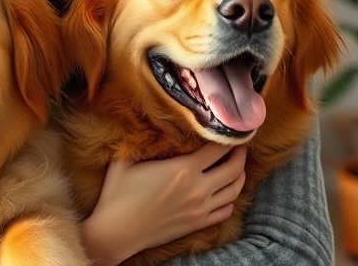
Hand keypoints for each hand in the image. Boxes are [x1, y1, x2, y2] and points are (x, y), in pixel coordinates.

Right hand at [80, 144, 246, 264]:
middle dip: (240, 154)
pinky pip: (226, 211)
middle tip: (239, 145)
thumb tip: (148, 125)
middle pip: (234, 168)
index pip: (219, 149)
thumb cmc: (118, 194)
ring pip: (235, 190)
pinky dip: (230, 200)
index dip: (228, 138)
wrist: (117, 231)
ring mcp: (200, 208)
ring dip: (239, 176)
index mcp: (183, 169)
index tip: (229, 130)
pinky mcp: (197, 224)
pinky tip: (224, 192)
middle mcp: (198, 188)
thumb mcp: (125, 160)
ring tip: (236, 166)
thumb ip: (141, 141)